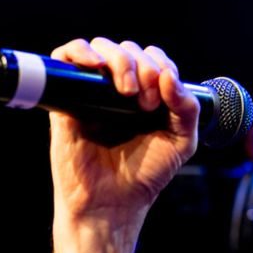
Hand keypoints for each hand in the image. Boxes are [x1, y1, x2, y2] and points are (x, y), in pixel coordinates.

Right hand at [48, 38, 199, 252]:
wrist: (112, 204)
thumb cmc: (144, 176)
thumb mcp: (180, 142)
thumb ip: (187, 109)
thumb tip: (168, 76)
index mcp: (145, 96)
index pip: (153, 58)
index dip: (161, 65)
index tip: (162, 96)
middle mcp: (117, 90)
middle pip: (128, 49)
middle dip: (143, 67)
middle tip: (146, 102)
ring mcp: (91, 93)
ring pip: (100, 48)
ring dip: (119, 59)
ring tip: (126, 90)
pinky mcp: (67, 101)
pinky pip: (65, 57)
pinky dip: (79, 51)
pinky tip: (94, 65)